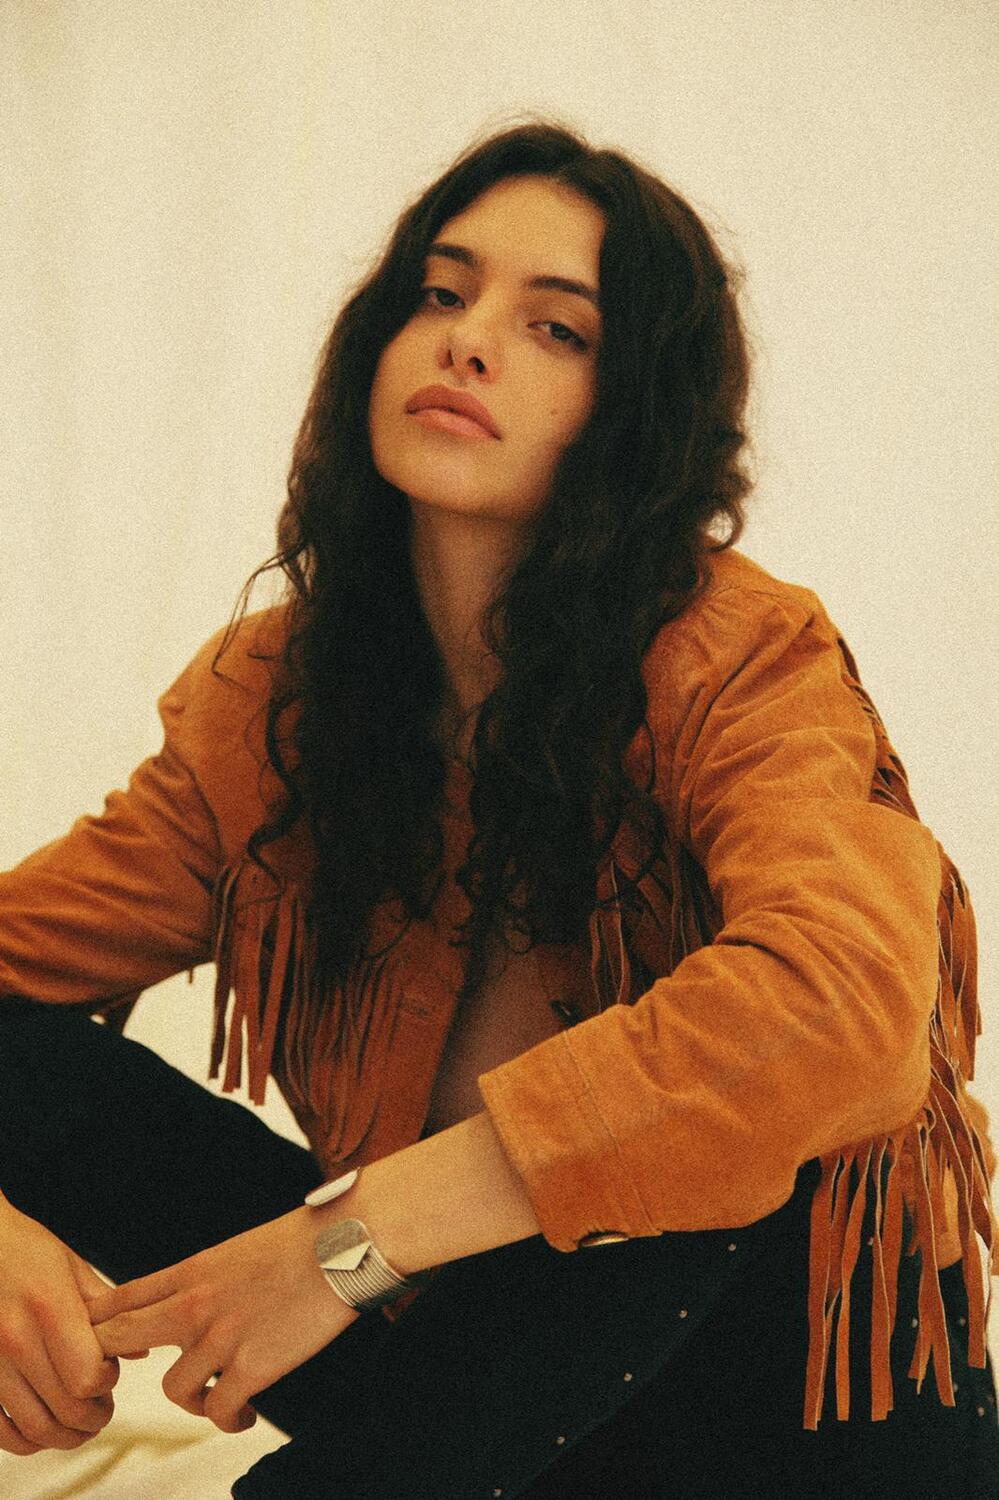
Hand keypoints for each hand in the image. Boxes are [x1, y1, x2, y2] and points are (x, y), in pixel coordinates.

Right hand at [0, 1196, 122, 1454]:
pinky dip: (25, 1441)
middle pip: (65, 1409)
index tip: (109, 1370)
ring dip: (65, 1436)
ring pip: (34, 1428)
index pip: (87, 1377)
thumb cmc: (24, 1249)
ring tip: (79, 1423)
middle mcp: (16, 1339)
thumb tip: (141, 1350)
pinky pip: (0, 1431)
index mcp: (49, 1308)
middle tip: (103, 1409)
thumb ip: (107, 1309)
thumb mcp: (70, 1266)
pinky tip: (42, 1428)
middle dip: (94, 1417)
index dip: (106, 1383)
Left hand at [87, 1207, 360, 1433]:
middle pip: (117, 1338)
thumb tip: (196, 1298)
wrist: (347, 1243)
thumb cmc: (305, 1240)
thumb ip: (209, 1277)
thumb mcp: (240, 1248)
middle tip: (128, 1382)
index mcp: (194, 1270)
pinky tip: (243, 1415)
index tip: (104, 1341)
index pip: (122, 1296)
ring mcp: (223, 1337)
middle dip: (109, 1363)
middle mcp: (196, 1304)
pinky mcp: (254, 1367)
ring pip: (173, 1390)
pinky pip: (219, 1411)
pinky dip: (228, 1420)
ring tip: (215, 1401)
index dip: (100, 1323)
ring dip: (192, 1402)